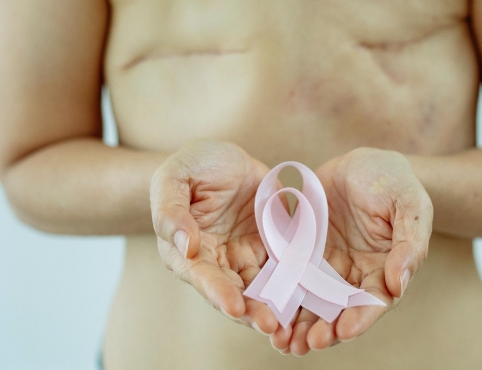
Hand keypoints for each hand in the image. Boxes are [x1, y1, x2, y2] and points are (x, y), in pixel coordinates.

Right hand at [150, 139, 278, 335]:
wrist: (225, 156)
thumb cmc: (192, 166)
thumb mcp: (174, 178)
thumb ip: (170, 211)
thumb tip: (185, 245)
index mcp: (186, 250)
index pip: (202, 276)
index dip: (218, 292)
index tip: (234, 307)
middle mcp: (217, 261)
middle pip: (234, 292)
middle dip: (251, 311)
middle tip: (270, 325)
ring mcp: (246, 256)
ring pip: (261, 289)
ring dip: (275, 307)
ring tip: (291, 323)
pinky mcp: (272, 248)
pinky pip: (285, 269)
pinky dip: (296, 285)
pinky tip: (310, 297)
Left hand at [271, 148, 431, 354]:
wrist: (362, 161)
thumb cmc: (394, 182)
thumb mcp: (410, 205)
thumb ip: (409, 244)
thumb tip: (398, 284)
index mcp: (384, 269)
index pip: (373, 301)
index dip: (360, 318)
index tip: (345, 331)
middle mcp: (354, 275)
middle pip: (339, 311)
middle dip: (324, 330)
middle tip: (306, 344)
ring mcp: (326, 266)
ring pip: (311, 302)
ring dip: (297, 324)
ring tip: (281, 342)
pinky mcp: (302, 252)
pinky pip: (288, 277)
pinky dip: (278, 296)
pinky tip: (265, 311)